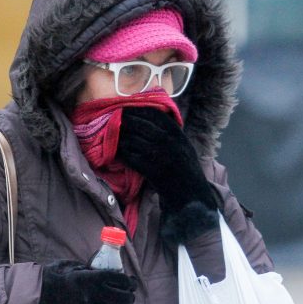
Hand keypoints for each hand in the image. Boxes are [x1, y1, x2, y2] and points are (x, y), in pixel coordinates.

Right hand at [35, 261, 136, 303]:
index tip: (131, 283)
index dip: (129, 282)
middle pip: (124, 298)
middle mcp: (95, 296)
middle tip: (129, 296)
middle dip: (129, 296)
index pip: (120, 280)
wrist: (38, 300)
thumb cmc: (53, 280)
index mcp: (91, 279)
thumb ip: (90, 270)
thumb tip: (104, 273)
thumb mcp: (71, 267)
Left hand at [118, 107, 217, 241]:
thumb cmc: (186, 170)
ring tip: (112, 136)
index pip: (156, 114)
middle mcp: (170, 143)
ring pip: (134, 141)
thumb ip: (171, 131)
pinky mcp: (152, 171)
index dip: (139, 109)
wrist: (190, 196)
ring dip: (120, 138)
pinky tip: (117, 152)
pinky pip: (132, 158)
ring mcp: (161, 157)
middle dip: (125, 121)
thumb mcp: (184, 146)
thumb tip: (151, 114)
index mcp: (178, 135)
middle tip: (113, 119)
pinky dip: (122, 154)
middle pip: (142, 126)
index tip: (127, 107)